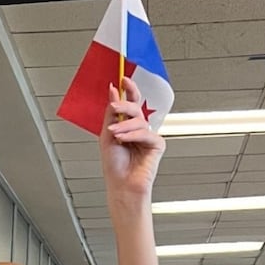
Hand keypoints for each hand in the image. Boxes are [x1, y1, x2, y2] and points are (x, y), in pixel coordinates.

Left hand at [99, 77, 165, 199]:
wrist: (120, 185)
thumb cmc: (114, 165)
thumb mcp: (107, 135)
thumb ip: (111, 114)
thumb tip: (113, 91)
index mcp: (128, 126)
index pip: (131, 103)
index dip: (128, 90)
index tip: (122, 79)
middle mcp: (139, 129)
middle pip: (136, 108)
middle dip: (125, 105)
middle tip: (114, 106)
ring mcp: (149, 136)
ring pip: (139, 120)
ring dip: (123, 126)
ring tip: (114, 134)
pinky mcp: (157, 145)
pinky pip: (146, 133)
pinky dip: (133, 135)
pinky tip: (123, 140)